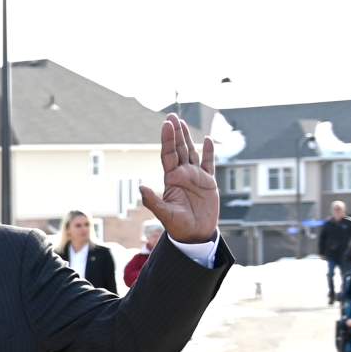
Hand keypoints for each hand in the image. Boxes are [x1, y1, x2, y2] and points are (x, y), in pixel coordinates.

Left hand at [140, 113, 219, 242]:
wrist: (195, 235)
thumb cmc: (178, 226)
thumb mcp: (164, 214)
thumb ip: (152, 200)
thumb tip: (141, 186)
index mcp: (171, 179)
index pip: (168, 155)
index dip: (167, 139)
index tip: (166, 124)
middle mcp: (183, 175)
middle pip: (178, 149)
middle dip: (175, 133)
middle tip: (172, 115)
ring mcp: (196, 177)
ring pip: (191, 152)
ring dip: (188, 138)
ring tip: (183, 122)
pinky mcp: (209, 182)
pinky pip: (209, 164)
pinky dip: (209, 152)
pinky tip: (208, 140)